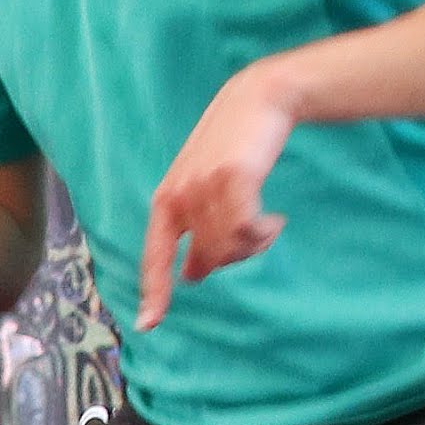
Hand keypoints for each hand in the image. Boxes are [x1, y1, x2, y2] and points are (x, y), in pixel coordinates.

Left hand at [135, 73, 299, 327]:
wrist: (258, 99)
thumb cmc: (234, 147)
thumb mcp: (206, 187)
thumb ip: (197, 228)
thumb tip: (194, 276)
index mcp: (165, 201)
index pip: (154, 255)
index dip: (153, 291)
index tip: (148, 325)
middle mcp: (178, 196)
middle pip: (208, 259)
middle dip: (236, 258)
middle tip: (259, 235)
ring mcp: (203, 187)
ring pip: (228, 248)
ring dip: (255, 244)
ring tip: (268, 224)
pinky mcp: (232, 177)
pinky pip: (246, 229)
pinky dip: (264, 233)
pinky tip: (276, 220)